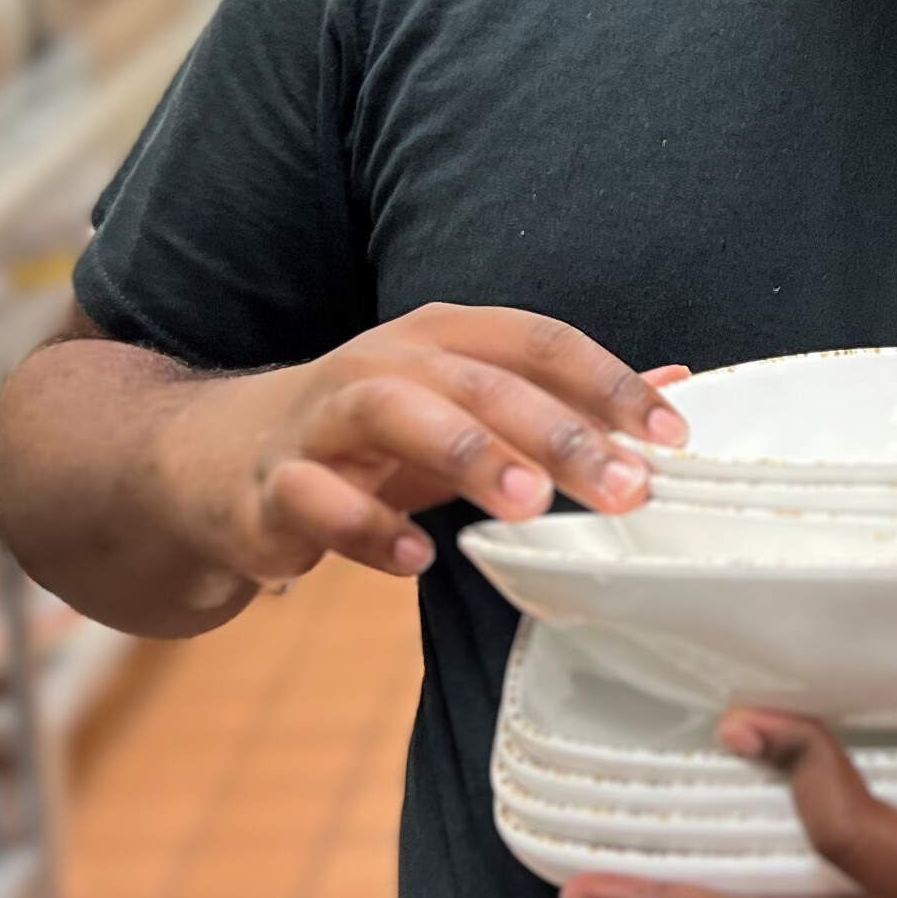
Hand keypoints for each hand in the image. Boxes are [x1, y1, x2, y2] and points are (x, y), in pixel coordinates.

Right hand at [158, 307, 688, 586]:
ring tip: (525, 504)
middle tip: (624, 487)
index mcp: (441, 337)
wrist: (218, 460)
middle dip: (557, 430)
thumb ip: (566, 399)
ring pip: (392, 413)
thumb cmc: (369, 437)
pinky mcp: (272, 484)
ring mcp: (321, 419)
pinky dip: (364, 527)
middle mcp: (383, 361)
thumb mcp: (470, 409)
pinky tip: (414, 560)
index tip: (672, 439)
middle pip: (478, 379)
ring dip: (464, 453)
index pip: (537, 341)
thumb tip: (678, 384)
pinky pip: (315, 499)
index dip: (608, 382)